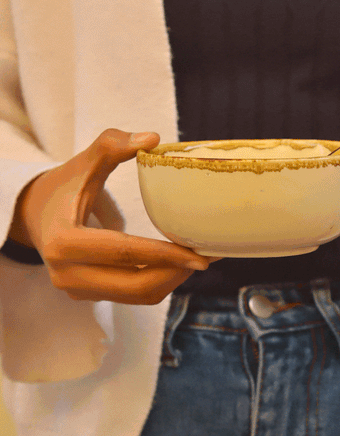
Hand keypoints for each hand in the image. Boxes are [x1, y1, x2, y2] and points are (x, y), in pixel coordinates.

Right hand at [8, 128, 218, 303]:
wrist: (35, 215)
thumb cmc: (64, 186)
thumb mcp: (83, 162)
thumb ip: (112, 145)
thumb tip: (153, 138)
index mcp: (64, 242)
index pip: (124, 252)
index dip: (165, 255)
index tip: (201, 255)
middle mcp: (67, 274)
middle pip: (135, 284)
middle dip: (176, 273)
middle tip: (208, 257)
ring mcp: (77, 290)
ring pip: (137, 296)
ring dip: (172, 280)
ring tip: (199, 259)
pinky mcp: (88, 297)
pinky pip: (132, 296)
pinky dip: (160, 282)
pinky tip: (180, 265)